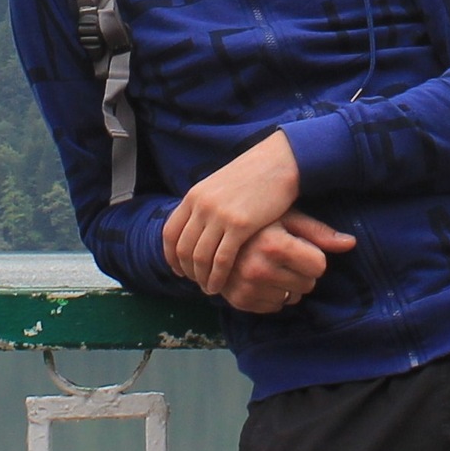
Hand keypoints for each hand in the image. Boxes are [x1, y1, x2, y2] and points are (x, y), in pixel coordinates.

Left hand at [163, 132, 301, 293]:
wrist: (279, 162)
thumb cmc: (254, 174)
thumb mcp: (220, 184)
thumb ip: (205, 204)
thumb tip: (196, 225)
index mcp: (194, 195)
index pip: (170, 233)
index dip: (171, 256)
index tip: (178, 270)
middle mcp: (201, 206)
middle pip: (183, 249)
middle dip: (187, 271)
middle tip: (196, 282)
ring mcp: (219, 215)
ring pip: (200, 257)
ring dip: (202, 278)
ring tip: (209, 288)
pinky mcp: (239, 225)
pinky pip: (222, 259)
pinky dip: (217, 277)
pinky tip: (220, 285)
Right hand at [220, 212, 357, 313]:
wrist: (214, 233)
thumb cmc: (259, 221)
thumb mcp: (287, 218)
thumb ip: (319, 232)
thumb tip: (352, 243)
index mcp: (274, 245)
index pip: (319, 266)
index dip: (313, 256)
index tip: (299, 247)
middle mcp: (259, 268)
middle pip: (308, 284)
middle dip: (301, 272)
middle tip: (283, 257)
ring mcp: (247, 287)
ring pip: (292, 298)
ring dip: (287, 285)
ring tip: (270, 265)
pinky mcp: (239, 301)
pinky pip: (275, 307)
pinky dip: (272, 295)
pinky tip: (260, 278)